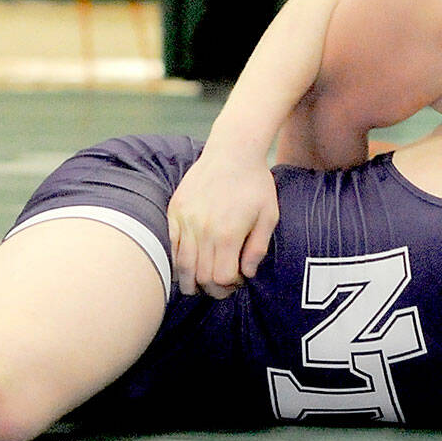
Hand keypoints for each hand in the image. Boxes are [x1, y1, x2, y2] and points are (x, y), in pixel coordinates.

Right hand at [167, 146, 278, 297]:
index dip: (229, 286)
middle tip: (223, 286)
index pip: (221, 278)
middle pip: (200, 277)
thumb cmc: (255, 184)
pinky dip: (178, 261)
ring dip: (190, 282)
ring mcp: (185, 220)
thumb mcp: (269, 216)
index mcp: (227, 234)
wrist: (232, 151)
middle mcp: (203, 230)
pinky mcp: (175, 211)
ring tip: (202, 284)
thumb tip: (246, 273)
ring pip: (181, 265)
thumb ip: (258, 248)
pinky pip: (171, 245)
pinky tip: (189, 265)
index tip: (238, 280)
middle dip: (212, 289)